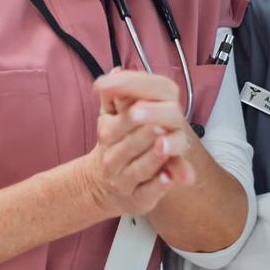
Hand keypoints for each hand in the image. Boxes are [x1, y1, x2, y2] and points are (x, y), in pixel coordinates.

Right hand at [86, 70, 194, 218]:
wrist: (101, 185)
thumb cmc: (115, 146)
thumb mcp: (110, 118)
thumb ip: (116, 96)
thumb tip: (116, 71)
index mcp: (109, 133)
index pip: (120, 121)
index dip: (132, 115)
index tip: (141, 106)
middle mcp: (113, 157)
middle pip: (132, 144)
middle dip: (146, 134)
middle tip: (159, 124)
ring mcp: (125, 180)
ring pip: (141, 167)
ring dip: (154, 157)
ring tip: (166, 146)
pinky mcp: (138, 199)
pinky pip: (149, 192)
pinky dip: (159, 185)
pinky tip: (168, 177)